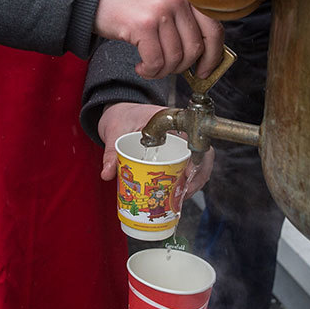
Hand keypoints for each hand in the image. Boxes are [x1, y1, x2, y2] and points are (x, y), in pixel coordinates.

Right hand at [93, 0, 224, 79]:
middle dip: (181, 67)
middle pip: (195, 48)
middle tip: (166, 68)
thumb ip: (185, 23)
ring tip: (149, 67)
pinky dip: (149, 71)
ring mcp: (160, 10)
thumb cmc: (131, 7)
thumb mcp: (164, 5)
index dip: (213, 56)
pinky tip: (140, 66)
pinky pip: (156, 62)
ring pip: (175, 58)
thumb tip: (205, 58)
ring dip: (162, 71)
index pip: (214, 29)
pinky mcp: (143, 25)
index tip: (204, 71)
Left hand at [97, 101, 213, 197]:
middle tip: (186, 191)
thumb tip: (107, 174)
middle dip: (199, 174)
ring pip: (199, 161)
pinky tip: (179, 194)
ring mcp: (179, 142)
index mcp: (169, 119)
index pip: (194, 135)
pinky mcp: (175, 152)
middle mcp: (179, 130)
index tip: (188, 173)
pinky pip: (189, 165)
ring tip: (182, 196)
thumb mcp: (114, 132)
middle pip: (202, 151)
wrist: (119, 112)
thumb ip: (110, 152)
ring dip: (195, 180)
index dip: (197, 156)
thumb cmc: (121, 116)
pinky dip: (187, 180)